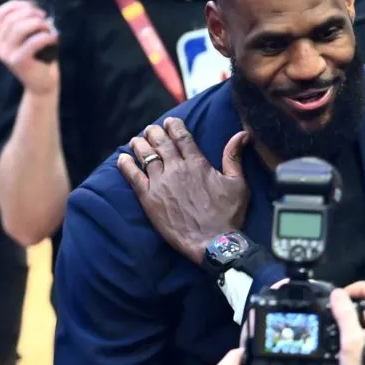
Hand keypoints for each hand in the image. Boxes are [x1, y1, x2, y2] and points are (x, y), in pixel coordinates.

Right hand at [0, 0, 58, 95]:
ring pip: (20, 28)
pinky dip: (46, 36)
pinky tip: (54, 37)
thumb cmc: (38, 59)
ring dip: (38, 23)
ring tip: (50, 28)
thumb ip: (26, 24)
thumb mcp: (28, 39)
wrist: (41, 84)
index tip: (33, 6)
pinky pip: (32, 42)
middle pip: (12, 19)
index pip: (0, 13)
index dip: (17, 5)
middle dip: (31, 13)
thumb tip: (35, 8)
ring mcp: (6, 54)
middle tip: (46, 17)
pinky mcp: (18, 61)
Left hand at [117, 118, 251, 264]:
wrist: (212, 242)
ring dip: (140, 145)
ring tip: (136, 140)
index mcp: (197, 163)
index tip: (169, 122)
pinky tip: (122, 158)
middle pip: (161, 143)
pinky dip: (126, 165)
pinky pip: (133, 177)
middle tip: (151, 129)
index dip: (174, 126)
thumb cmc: (228, 214)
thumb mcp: (238, 183)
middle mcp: (176, 169)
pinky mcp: (149, 198)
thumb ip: (234, 157)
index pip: (182, 137)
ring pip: (145, 156)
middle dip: (155, 132)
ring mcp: (160, 183)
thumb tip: (242, 134)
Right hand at [334, 283, 364, 364]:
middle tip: (332, 313)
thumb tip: (337, 293)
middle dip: (350, 305)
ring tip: (332, 330)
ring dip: (349, 322)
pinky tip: (339, 347)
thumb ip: (344, 314)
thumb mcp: (350, 340)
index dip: (358, 286)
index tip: (340, 296)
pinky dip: (352, 336)